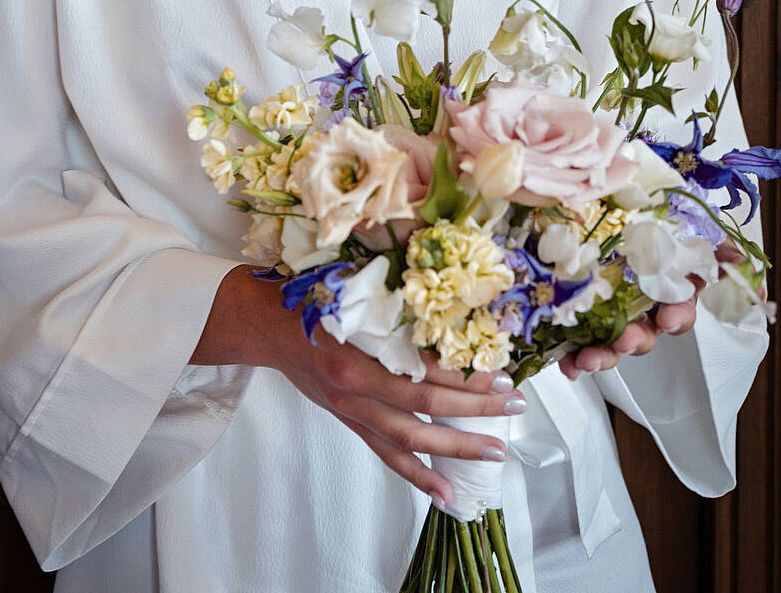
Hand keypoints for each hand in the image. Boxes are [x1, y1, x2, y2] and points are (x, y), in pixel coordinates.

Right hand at [191, 265, 526, 504]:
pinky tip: (445, 492)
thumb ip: (392, 298)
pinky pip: (386, 454)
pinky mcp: (348, 420)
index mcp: (357, 349)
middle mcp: (355, 386)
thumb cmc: (309, 295)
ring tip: (496, 451)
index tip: (497, 370)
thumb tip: (444, 292)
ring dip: (456, 447)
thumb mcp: (350, 287)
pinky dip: (417, 474)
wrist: (265, 323)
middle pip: (425, 405)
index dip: (462, 374)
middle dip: (475, 409)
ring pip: (410, 438)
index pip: (421, 369)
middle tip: (515, 406)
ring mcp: (351, 409)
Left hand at [559, 237, 741, 380]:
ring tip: (586, 359)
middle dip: (635, 340)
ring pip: (611, 340)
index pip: (680, 311)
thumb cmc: (658, 224)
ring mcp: (612, 311)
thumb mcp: (688, 229)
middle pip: (644, 333)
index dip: (678, 317)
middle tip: (624, 340)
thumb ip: (720, 250)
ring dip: (602, 355)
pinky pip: (578, 335)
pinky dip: (571, 352)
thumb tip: (747, 271)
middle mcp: (643, 307)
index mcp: (669, 291)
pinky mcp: (582, 310)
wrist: (620, 207)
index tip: (669, 318)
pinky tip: (565, 363)